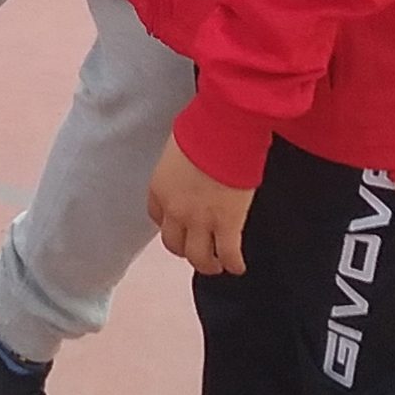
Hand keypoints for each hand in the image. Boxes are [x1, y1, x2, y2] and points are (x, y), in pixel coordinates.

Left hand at [148, 137, 253, 277]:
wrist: (224, 130)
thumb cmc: (202, 128)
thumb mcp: (178, 147)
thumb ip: (179, 164)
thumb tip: (189, 164)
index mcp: (159, 188)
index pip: (156, 217)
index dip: (168, 224)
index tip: (177, 225)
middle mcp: (175, 210)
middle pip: (173, 244)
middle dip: (184, 248)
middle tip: (195, 249)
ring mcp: (200, 220)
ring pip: (198, 257)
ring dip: (207, 264)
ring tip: (216, 265)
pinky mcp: (227, 224)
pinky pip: (228, 254)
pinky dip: (233, 264)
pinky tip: (238, 266)